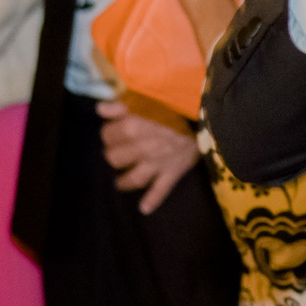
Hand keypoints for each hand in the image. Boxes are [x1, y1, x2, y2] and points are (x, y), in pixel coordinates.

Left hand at [97, 95, 199, 214]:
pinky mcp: (173, 172)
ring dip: (124, 182)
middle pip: (114, 159)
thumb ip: (120, 104)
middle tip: (118, 153)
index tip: (113, 131)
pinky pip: (161, 190)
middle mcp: (141, 148)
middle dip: (113, 156)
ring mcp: (157, 162)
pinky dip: (152, 200)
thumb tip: (100, 110)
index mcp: (132, 127)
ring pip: (133, 178)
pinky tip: (144, 209)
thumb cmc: (173, 101)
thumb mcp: (145, 97)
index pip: (107, 135)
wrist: (206, 112)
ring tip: (120, 182)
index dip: (108, 133)